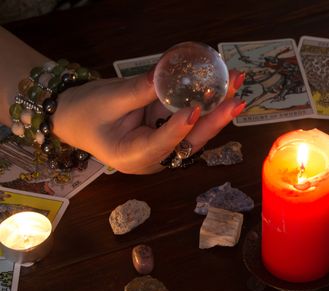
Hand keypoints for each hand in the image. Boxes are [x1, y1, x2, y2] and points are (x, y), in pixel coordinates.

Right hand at [52, 70, 245, 173]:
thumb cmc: (84, 112)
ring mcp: (164, 147)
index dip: (179, 128)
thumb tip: (167, 76)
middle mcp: (154, 158)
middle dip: (215, 120)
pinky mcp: (168, 134)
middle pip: (189, 142)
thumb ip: (139, 91)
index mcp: (131, 157)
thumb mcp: (108, 99)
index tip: (195, 110)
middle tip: (237, 100)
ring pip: (196, 133)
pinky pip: (191, 123)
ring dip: (217, 111)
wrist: (73, 118)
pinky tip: (222, 88)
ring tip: (237, 87)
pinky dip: (207, 106)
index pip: (159, 145)